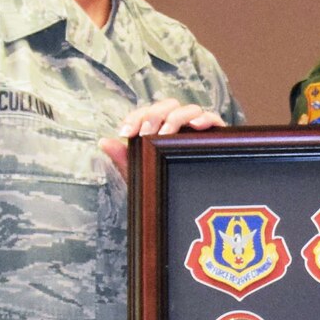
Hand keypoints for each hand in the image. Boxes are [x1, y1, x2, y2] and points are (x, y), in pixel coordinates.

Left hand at [99, 100, 227, 181]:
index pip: (147, 113)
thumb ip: (124, 159)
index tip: (125, 133)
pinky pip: (214, 119)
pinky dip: (205, 119)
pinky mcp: (217, 137)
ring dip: (176, 118)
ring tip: (167, 134)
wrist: (189, 213)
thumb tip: (103, 141)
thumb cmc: (164, 189)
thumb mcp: (142, 176)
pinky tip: (196, 127)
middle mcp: (180, 126)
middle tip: (146, 134)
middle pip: (168, 105)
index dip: (135, 117)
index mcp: (161, 130)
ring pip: (189, 109)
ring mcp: (198, 131)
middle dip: (154, 116)